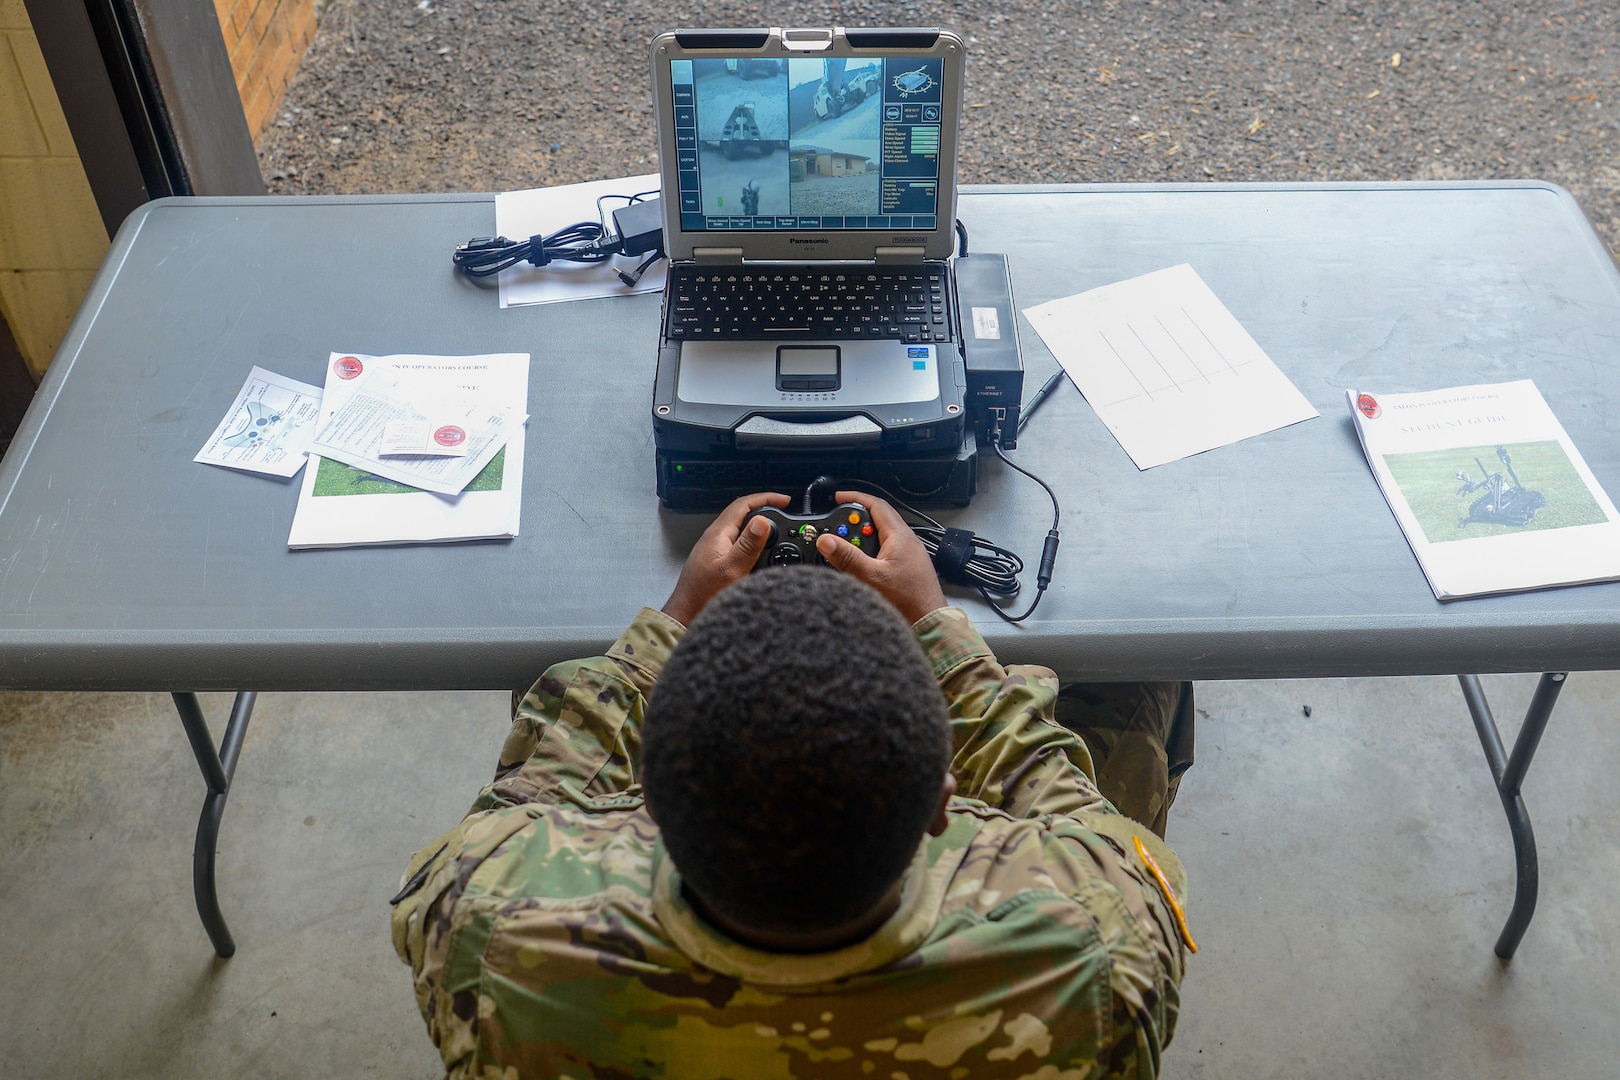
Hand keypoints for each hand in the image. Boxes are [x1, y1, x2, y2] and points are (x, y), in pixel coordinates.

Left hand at [661, 492, 791, 625]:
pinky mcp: (716, 559)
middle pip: (742, 513)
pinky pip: (737, 541)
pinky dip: (753, 539)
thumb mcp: (731, 570)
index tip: (784, 500)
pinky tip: (761, 549)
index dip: (766, 498)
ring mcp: (715, 548)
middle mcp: (715, 537)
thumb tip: (762, 522)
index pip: (743, 504)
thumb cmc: (703, 595)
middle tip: (783, 510)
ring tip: (777, 528)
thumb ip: (747, 545)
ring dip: (758, 524)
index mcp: (718, 533)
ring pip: (740, 527)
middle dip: (764, 507)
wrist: (686, 614)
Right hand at [814, 491, 947, 623]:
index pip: (876, 505)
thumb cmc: (909, 600)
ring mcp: (909, 554)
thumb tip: (826, 541)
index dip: (855, 498)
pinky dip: (871, 552)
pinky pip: (886, 550)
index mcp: (900, 536)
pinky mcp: (908, 567)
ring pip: (882, 535)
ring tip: (848, 551)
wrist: (929, 621)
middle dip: (855, 522)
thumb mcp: (871, 577)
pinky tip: (863, 566)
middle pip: (877, 519)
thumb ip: (848, 557)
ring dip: (863, 539)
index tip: (838, 498)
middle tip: (838, 531)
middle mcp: (907, 541)